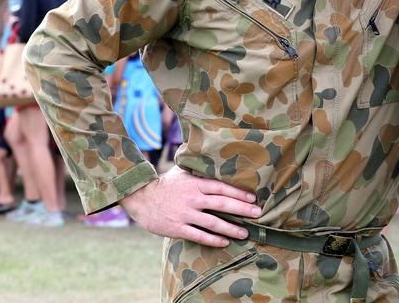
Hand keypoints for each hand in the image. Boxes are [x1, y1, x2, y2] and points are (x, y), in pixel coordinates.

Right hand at [119, 167, 260, 246]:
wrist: (140, 198)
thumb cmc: (164, 185)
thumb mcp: (181, 171)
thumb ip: (197, 169)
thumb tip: (212, 156)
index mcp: (195, 183)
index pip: (221, 187)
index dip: (238, 193)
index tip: (253, 198)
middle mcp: (192, 198)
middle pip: (222, 204)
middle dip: (242, 209)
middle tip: (257, 214)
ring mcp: (185, 214)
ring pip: (213, 222)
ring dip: (231, 228)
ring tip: (245, 233)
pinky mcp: (177, 228)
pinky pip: (199, 235)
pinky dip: (213, 239)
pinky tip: (224, 242)